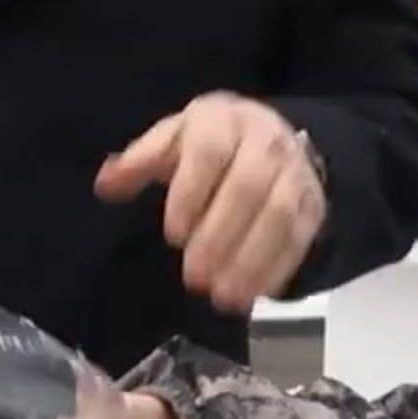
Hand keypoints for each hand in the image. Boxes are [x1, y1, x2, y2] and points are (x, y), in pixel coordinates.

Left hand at [96, 94, 325, 312]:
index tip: (173, 235)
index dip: (192, 193)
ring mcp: (294, 173)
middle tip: (194, 278)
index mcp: (222, 121)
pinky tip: (254, 294)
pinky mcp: (313, 204)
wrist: (269, 135)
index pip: (210, 151)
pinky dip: (278, 268)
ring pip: (279, 215)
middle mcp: (265, 142)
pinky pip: (301, 236)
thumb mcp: (170, 142)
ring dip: (252, 259)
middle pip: (249, 187)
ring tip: (223, 297)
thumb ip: (138, 164)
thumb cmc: (208, 144)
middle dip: (221, 236)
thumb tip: (105, 186)